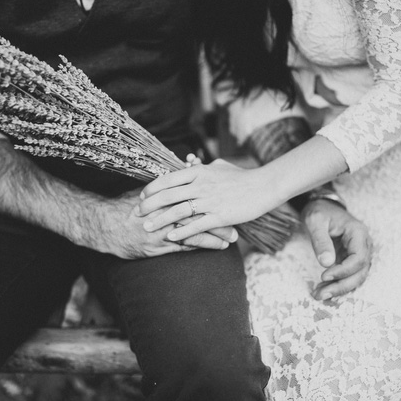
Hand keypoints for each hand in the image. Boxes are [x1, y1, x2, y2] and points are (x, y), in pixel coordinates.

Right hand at [89, 189, 237, 259]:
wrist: (104, 226)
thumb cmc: (126, 207)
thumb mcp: (147, 190)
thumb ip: (168, 182)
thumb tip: (189, 166)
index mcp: (163, 196)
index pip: (193, 195)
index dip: (212, 198)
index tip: (229, 199)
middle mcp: (163, 211)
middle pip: (197, 214)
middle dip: (219, 219)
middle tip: (237, 222)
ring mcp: (159, 230)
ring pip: (193, 232)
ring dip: (214, 236)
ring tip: (231, 239)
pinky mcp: (156, 247)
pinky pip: (182, 247)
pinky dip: (199, 246)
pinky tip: (214, 248)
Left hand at [138, 159, 281, 241]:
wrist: (264, 186)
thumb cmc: (243, 177)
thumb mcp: (220, 166)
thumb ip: (204, 167)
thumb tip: (192, 163)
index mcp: (199, 172)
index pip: (169, 179)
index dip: (153, 188)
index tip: (142, 195)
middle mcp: (201, 185)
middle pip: (168, 195)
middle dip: (149, 205)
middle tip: (136, 213)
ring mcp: (210, 201)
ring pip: (178, 211)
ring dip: (160, 220)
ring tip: (147, 227)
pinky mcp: (220, 216)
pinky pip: (196, 225)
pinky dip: (181, 232)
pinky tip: (170, 237)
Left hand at [303, 199, 372, 300]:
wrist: (323, 207)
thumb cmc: (320, 211)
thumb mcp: (316, 221)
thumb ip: (321, 241)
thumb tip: (327, 263)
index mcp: (358, 233)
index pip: (358, 258)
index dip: (343, 271)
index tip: (324, 276)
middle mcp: (363, 244)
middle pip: (360, 272)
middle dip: (341, 286)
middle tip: (320, 294)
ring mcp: (359, 253)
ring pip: (356, 277)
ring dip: (339, 288)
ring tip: (319, 295)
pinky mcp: (351, 259)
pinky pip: (348, 275)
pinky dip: (337, 284)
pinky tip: (322, 289)